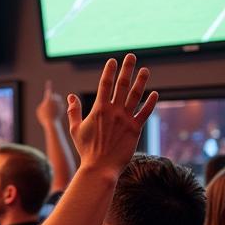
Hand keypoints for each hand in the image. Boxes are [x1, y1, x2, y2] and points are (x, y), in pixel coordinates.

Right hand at [35, 79, 64, 125]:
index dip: (48, 86)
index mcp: (49, 98)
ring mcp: (60, 103)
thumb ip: (44, 104)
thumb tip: (48, 104)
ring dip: (53, 105)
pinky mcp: (62, 108)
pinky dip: (56, 109)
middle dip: (51, 100)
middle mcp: (56, 99)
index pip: (49, 90)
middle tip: (48, 107)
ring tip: (50, 112)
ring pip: (56, 102)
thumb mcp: (40, 109)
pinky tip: (54, 114)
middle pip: (53, 97)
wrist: (51, 123)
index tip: (49, 82)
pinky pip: (58, 106)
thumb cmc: (44, 115)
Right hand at [67, 54, 156, 175]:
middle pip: (122, 85)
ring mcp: (126, 119)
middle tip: (131, 56)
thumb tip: (70, 97)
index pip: (104, 84)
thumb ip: (74, 111)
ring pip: (136, 95)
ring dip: (141, 81)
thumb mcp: (75, 129)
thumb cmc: (86, 150)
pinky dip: (151, 103)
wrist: (100, 168)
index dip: (109, 71)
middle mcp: (114, 111)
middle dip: (127, 69)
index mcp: (98, 109)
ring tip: (145, 70)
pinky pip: (145, 113)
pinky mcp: (135, 129)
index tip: (112, 61)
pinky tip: (154, 94)